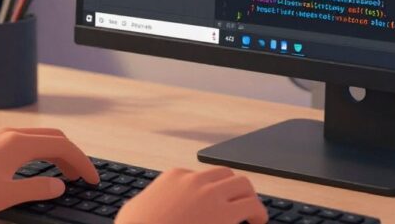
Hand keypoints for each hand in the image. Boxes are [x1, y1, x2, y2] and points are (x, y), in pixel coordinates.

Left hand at [0, 127, 98, 216]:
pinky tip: (41, 167)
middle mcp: (12, 134)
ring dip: (57, 153)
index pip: (63, 146)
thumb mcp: (7, 195)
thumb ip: (38, 189)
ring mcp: (1, 136)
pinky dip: (42, 151)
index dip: (82, 162)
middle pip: (54, 137)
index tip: (92, 178)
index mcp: (19, 143)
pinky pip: (27, 141)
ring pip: (40, 138)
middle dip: (73, 155)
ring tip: (66, 173)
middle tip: (83, 176)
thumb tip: (60, 185)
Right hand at [115, 166, 267, 223]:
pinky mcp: (223, 215)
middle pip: (226, 174)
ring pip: (243, 185)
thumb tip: (147, 205)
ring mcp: (210, 196)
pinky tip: (257, 222)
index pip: (200, 177)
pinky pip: (251, 207)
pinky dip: (258, 213)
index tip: (213, 204)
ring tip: (253, 214)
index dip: (209, 192)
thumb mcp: (135, 209)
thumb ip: (148, 201)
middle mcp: (195, 181)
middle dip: (234, 189)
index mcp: (174, 177)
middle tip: (239, 205)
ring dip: (249, 197)